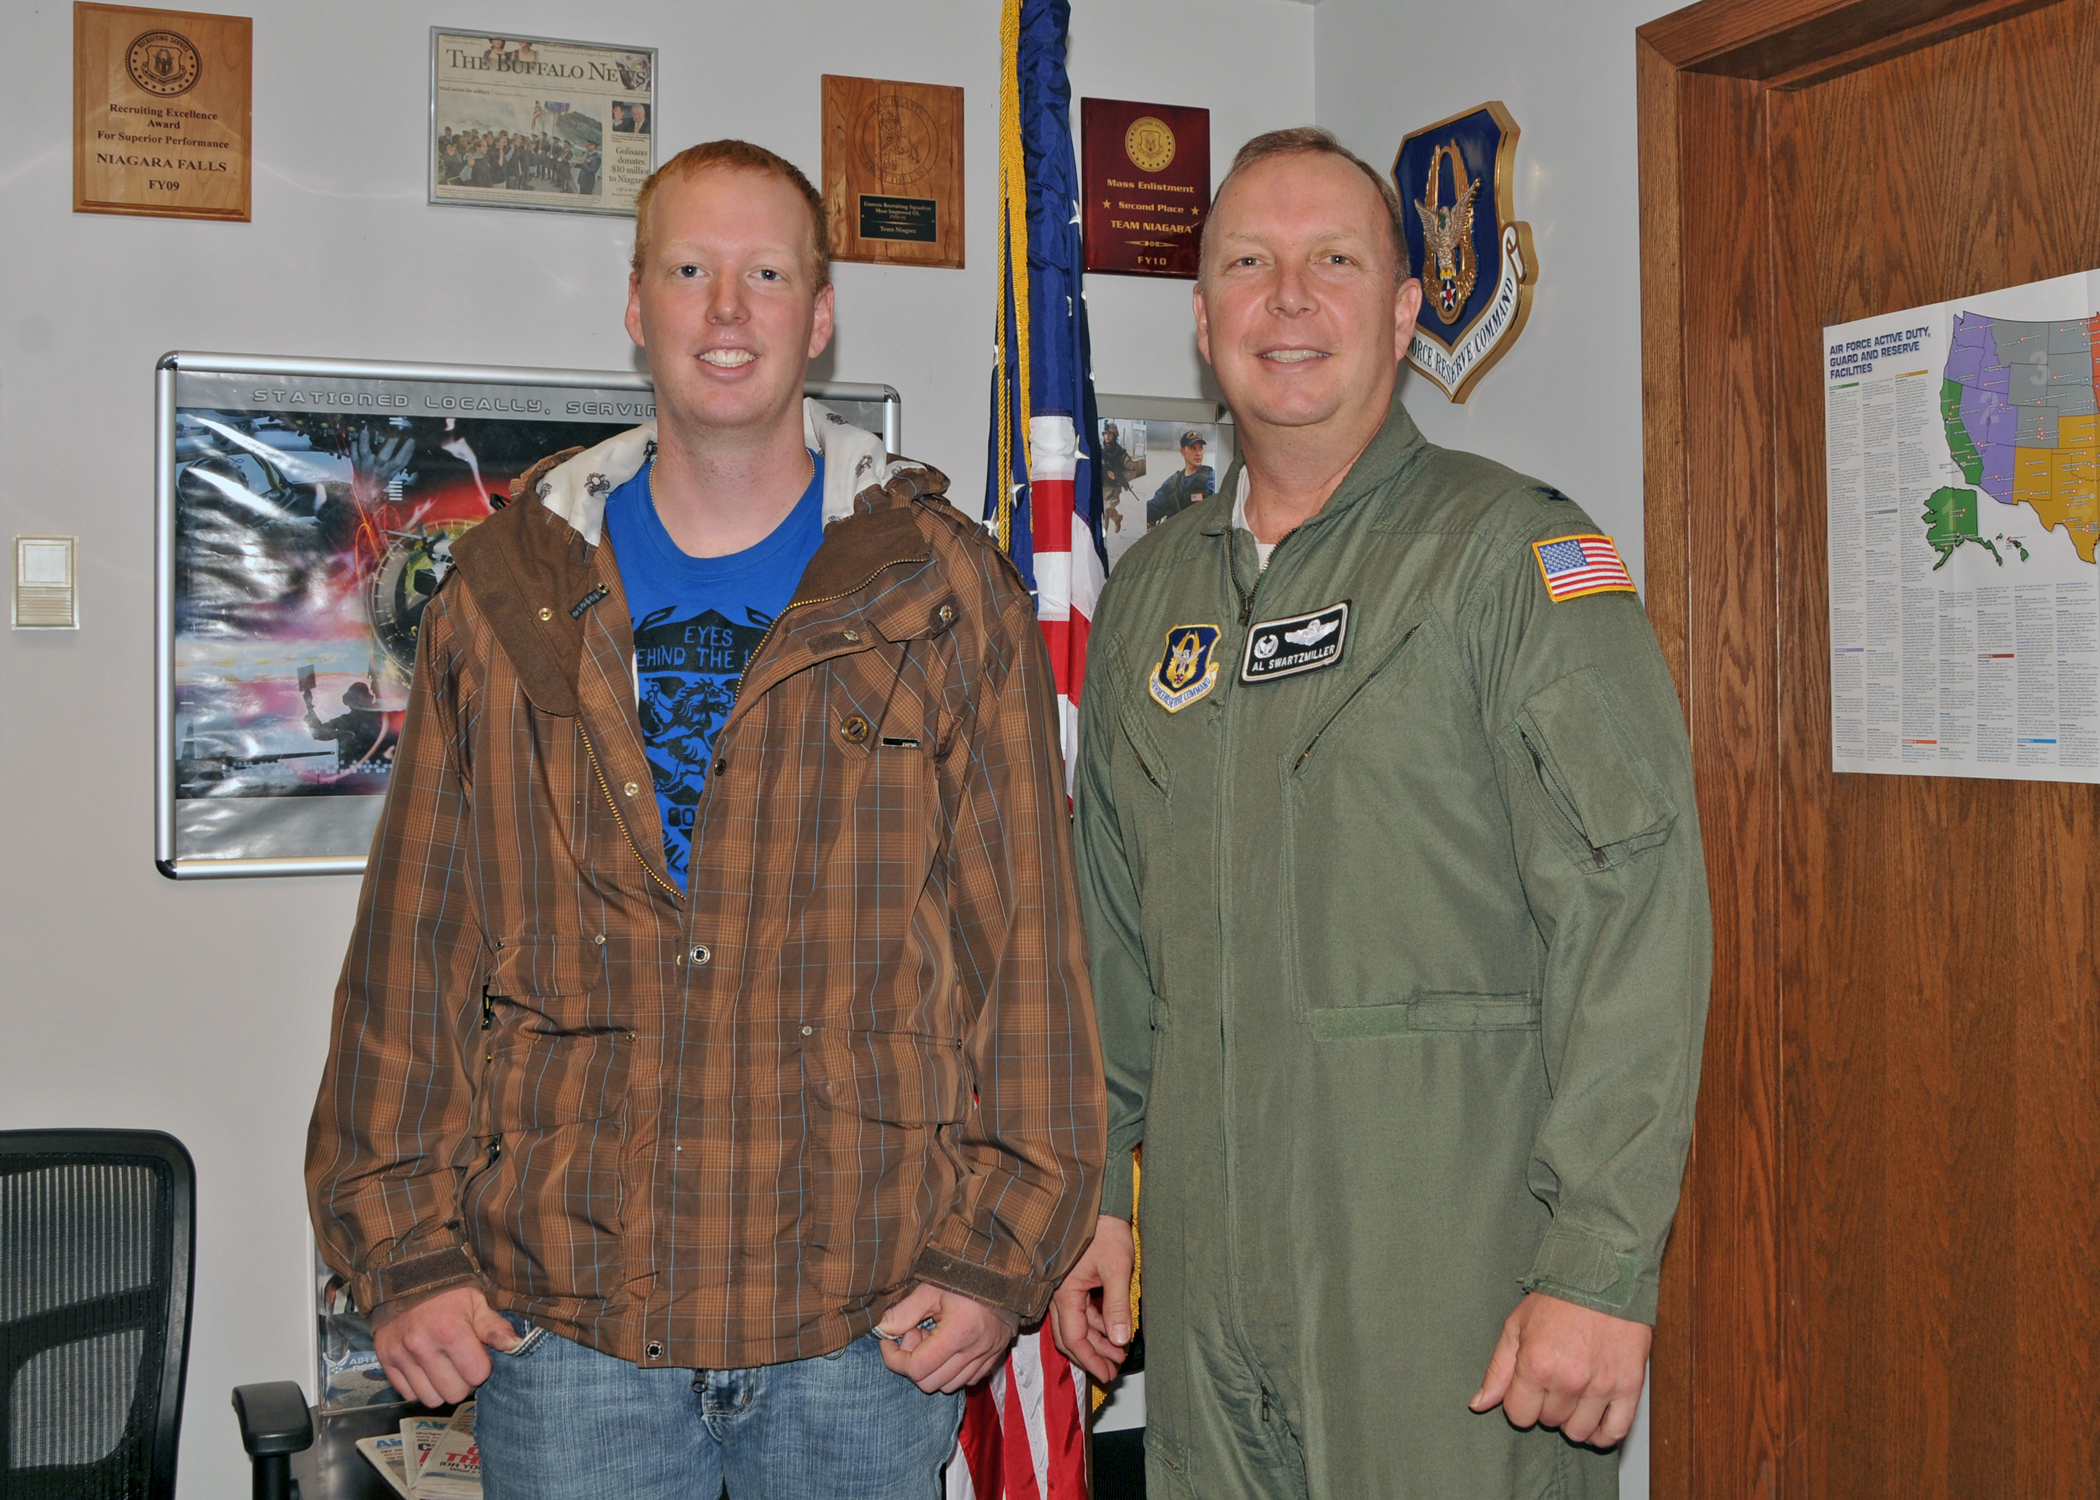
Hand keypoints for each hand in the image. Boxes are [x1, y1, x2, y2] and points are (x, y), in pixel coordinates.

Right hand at [369, 1285, 518, 1406]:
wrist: (404, 1281)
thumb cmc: (446, 1293)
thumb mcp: (475, 1302)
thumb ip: (494, 1327)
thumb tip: (515, 1346)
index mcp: (448, 1330)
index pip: (476, 1375)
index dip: (483, 1367)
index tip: (479, 1355)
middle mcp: (421, 1346)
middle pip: (454, 1393)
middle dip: (464, 1382)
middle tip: (462, 1363)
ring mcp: (400, 1356)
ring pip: (431, 1399)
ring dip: (442, 1388)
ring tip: (445, 1367)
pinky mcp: (385, 1362)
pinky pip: (409, 1395)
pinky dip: (421, 1387)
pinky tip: (427, 1368)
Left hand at [876, 1283, 1018, 1393]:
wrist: (1005, 1277)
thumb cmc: (966, 1278)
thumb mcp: (931, 1288)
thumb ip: (904, 1311)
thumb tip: (882, 1329)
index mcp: (958, 1333)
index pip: (916, 1368)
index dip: (894, 1357)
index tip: (889, 1340)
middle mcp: (974, 1352)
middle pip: (928, 1383)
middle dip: (912, 1363)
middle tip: (916, 1334)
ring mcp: (986, 1359)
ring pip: (947, 1386)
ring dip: (933, 1368)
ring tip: (934, 1340)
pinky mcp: (993, 1361)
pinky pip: (966, 1381)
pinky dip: (952, 1372)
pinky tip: (950, 1348)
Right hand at [1048, 1215, 1134, 1383]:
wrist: (1097, 1203)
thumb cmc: (1104, 1231)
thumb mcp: (1116, 1269)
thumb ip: (1117, 1307)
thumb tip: (1119, 1339)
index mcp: (1065, 1294)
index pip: (1074, 1338)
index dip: (1091, 1360)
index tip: (1107, 1374)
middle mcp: (1059, 1295)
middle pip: (1071, 1337)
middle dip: (1092, 1356)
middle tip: (1112, 1371)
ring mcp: (1064, 1289)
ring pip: (1077, 1325)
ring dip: (1096, 1340)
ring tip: (1118, 1352)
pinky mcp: (1073, 1282)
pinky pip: (1081, 1311)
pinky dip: (1096, 1323)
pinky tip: (1112, 1330)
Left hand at [1470, 1292, 1651, 1448]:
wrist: (1604, 1278)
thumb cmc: (1558, 1300)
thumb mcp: (1516, 1326)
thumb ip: (1497, 1370)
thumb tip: (1478, 1404)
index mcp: (1536, 1365)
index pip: (1519, 1415)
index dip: (1520, 1403)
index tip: (1528, 1387)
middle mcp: (1568, 1380)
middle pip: (1549, 1422)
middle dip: (1546, 1406)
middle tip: (1553, 1381)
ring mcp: (1601, 1386)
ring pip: (1579, 1432)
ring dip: (1572, 1420)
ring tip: (1573, 1397)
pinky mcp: (1629, 1387)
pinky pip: (1615, 1432)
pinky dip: (1603, 1434)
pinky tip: (1595, 1419)